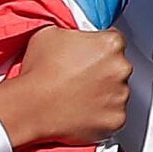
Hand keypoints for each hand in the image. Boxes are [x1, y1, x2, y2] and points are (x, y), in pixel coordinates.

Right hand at [0, 24, 131, 151]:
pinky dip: (101, 115)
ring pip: (117, 92)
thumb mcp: (50, 32)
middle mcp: (121, 68)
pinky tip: (82, 111)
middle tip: (79, 76)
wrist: (31, 106)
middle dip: (103, 71)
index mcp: (110, 44)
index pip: (114, 40)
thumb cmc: (39, 72)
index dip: (98, 47)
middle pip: (118, 67)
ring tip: (78, 95)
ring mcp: (120, 96)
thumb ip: (73, 31)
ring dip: (103, 93)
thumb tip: (75, 34)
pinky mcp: (116, 120)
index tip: (89, 55)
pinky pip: (113, 116)